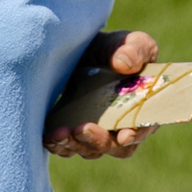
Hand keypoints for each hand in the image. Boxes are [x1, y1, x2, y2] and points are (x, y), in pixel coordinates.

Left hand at [45, 30, 158, 159]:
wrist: (83, 48)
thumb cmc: (114, 48)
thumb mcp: (129, 41)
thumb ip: (133, 49)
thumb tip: (124, 64)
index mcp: (142, 107)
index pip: (143, 128)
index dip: (135, 135)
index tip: (124, 135)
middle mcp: (121, 126)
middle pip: (115, 147)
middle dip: (98, 142)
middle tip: (82, 129)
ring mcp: (97, 131)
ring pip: (89, 150)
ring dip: (75, 145)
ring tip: (59, 133)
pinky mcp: (74, 131)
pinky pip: (68, 147)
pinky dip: (59, 145)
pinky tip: (49, 136)